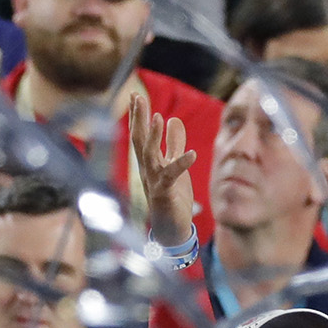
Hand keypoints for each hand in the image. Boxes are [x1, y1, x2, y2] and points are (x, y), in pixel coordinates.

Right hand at [129, 96, 197, 245]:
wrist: (172, 230)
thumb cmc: (172, 198)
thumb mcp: (175, 165)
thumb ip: (173, 144)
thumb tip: (173, 120)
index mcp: (149, 163)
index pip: (141, 136)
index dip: (138, 117)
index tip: (135, 97)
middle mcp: (147, 171)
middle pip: (140, 141)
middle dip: (138, 119)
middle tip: (136, 98)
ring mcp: (154, 182)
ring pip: (149, 156)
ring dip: (153, 137)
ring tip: (158, 117)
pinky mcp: (165, 194)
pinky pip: (171, 177)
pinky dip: (180, 165)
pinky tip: (192, 154)